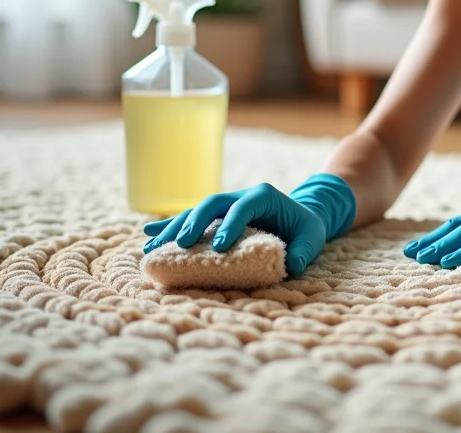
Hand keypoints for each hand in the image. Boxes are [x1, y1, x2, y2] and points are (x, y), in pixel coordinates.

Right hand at [142, 173, 355, 276]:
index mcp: (263, 195)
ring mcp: (225, 205)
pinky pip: (190, 219)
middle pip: (212, 204)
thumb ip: (303, 251)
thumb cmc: (306, 228)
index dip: (231, 224)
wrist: (301, 216)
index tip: (221, 247)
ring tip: (153, 245)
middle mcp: (239, 196)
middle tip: (183, 244)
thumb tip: (290, 266)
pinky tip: (149, 233)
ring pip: (195, 212)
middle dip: (195, 222)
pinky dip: (170, 225)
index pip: (244, 206)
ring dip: (174, 228)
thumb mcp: (312, 238)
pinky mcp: (216, 217)